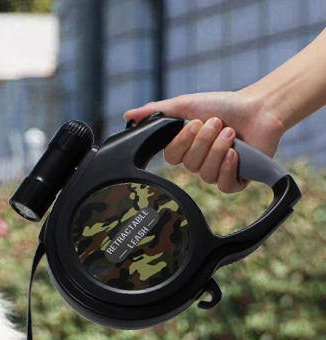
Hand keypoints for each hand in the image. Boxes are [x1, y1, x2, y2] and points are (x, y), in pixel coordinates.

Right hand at [124, 90, 285, 192]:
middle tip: (217, 123)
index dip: (183, 141)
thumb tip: (128, 115)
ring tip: (231, 132)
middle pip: (189, 164)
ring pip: (206, 173)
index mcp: (184, 150)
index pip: (171, 157)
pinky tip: (236, 153)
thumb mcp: (186, 105)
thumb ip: (157, 111)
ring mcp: (215, 174)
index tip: (195, 122)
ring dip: (219, 149)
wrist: (260, 108)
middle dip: (205, 141)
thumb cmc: (223, 106)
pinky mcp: (234, 181)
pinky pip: (223, 185)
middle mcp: (197, 164)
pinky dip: (228, 167)